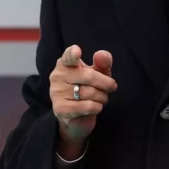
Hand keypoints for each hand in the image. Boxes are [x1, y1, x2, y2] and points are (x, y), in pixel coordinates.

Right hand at [50, 44, 116, 158]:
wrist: (77, 116)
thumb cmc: (88, 88)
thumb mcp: (98, 73)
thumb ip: (102, 63)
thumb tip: (101, 54)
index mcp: (65, 63)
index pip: (68, 56)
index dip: (73, 53)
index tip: (77, 51)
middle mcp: (57, 76)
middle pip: (88, 76)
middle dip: (105, 83)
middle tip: (111, 87)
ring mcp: (56, 93)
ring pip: (89, 92)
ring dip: (102, 97)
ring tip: (101, 98)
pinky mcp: (60, 109)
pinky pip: (86, 106)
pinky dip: (97, 107)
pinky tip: (95, 107)